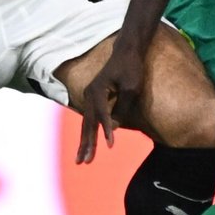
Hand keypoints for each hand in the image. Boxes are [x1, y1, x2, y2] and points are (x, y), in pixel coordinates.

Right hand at [77, 44, 147, 163]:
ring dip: (85, 142)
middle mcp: (90, 94)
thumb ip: (123, 107)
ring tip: (82, 159)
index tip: (111, 144)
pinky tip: (87, 146)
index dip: (107, 130)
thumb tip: (115, 126)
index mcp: (98, 90)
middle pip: (88, 123)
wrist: (126, 52)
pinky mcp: (94, 99)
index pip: (102, 114)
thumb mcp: (132, 87)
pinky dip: (89, 133)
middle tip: (84, 161)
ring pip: (87, 123)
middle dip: (86, 144)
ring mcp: (90, 96)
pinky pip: (90, 119)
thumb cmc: (131, 68)